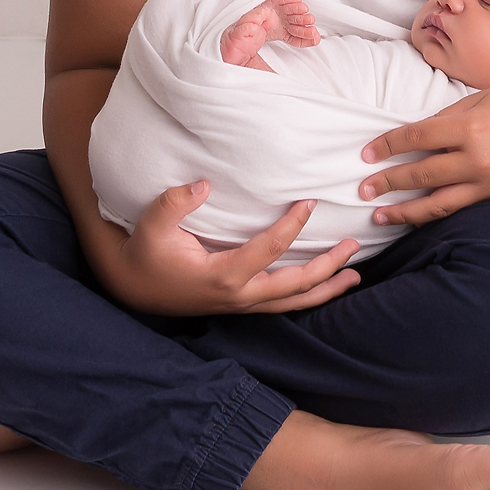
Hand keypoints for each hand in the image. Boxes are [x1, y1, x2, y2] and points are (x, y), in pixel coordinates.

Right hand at [107, 180, 361, 316]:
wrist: (135, 288)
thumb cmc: (147, 253)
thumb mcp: (151, 225)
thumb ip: (174, 203)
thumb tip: (203, 184)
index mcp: (222, 276)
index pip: (268, 251)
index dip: (291, 226)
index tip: (309, 202)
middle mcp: (238, 296)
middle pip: (293, 286)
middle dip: (326, 267)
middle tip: (352, 246)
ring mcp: (241, 304)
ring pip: (292, 303)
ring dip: (325, 288)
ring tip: (354, 276)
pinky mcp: (241, 304)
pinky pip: (281, 304)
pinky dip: (307, 296)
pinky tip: (324, 286)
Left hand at [219, 0, 318, 69]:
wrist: (227, 58)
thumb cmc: (229, 44)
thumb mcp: (235, 33)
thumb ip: (247, 24)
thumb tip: (261, 16)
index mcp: (258, 12)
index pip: (275, 0)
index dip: (288, 0)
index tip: (298, 2)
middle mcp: (268, 17)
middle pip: (288, 12)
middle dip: (300, 15)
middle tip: (309, 20)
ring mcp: (274, 26)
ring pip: (294, 24)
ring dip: (305, 28)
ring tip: (314, 34)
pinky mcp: (278, 36)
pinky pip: (293, 35)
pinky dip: (303, 38)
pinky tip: (313, 40)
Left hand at [357, 88, 489, 227]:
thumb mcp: (483, 98)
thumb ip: (449, 117)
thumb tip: (418, 134)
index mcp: (471, 127)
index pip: (417, 137)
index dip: (388, 145)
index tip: (366, 153)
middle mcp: (477, 159)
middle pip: (421, 173)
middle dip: (387, 182)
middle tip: (362, 187)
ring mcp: (487, 182)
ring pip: (436, 203)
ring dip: (404, 210)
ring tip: (378, 215)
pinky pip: (456, 209)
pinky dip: (431, 215)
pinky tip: (413, 217)